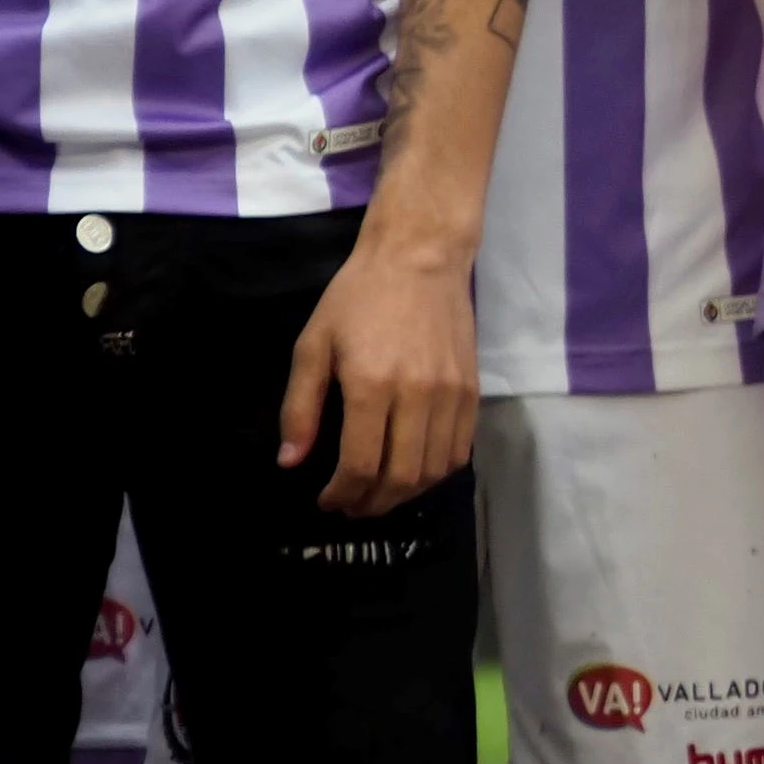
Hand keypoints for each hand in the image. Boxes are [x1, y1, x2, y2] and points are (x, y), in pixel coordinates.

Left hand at [279, 213, 480, 513]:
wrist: (421, 258)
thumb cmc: (358, 298)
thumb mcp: (313, 346)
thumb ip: (300, 407)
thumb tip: (292, 461)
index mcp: (372, 385)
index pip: (362, 464)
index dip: (342, 494)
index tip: (327, 500)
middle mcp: (417, 395)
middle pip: (401, 476)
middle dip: (372, 503)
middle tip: (351, 505)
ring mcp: (451, 393)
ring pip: (434, 469)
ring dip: (405, 493)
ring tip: (380, 493)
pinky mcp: (472, 389)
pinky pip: (460, 448)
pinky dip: (438, 471)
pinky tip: (414, 470)